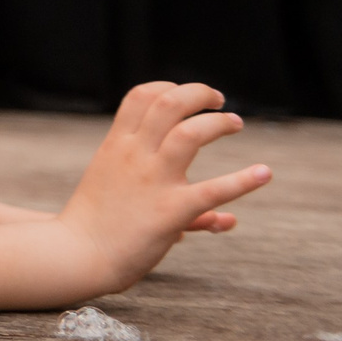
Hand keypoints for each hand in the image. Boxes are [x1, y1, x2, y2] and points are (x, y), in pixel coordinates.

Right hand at [54, 82, 269, 294]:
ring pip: (190, 133)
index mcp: (116, 144)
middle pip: (168, 103)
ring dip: (217, 123)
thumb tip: (214, 218)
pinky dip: (243, 180)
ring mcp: (153, 180)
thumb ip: (156, 187)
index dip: (169, 87)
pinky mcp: (171, 211)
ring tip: (234, 123)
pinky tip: (264, 173)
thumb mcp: (113, 187)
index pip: (142, 96)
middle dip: (198, 94)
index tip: (188, 97)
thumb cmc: (93, 222)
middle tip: (217, 101)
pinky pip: (213, 190)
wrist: (77, 252)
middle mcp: (134, 154)